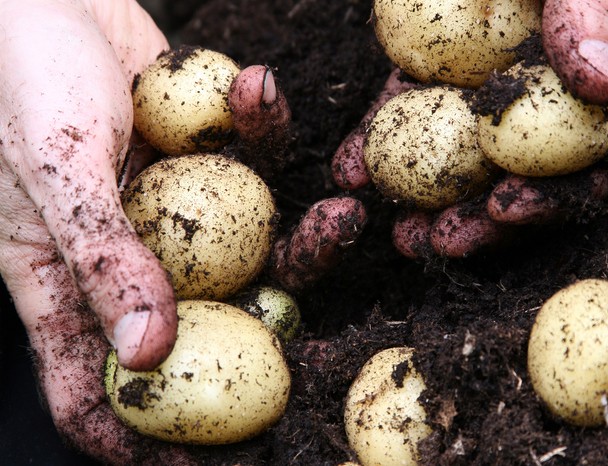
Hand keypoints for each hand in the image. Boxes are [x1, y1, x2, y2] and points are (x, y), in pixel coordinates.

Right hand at [0, 0, 297, 462]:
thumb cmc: (18, 73)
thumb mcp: (53, 169)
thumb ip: (101, 257)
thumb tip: (147, 353)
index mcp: (67, 281)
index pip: (95, 387)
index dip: (141, 438)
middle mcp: (129, 258)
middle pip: (203, 326)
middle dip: (266, 334)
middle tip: (321, 342)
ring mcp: (176, 211)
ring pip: (252, 249)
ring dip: (305, 234)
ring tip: (343, 214)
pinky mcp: (208, 160)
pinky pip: (253, 163)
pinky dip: (264, 128)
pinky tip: (261, 90)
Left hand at [332, 0, 607, 257]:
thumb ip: (590, 10)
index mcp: (605, 67)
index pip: (604, 153)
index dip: (561, 197)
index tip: (507, 208)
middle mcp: (548, 90)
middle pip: (529, 175)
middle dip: (484, 220)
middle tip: (438, 243)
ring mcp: (488, 86)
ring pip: (466, 159)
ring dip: (431, 201)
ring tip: (398, 234)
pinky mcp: (434, 71)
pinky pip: (409, 115)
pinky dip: (381, 144)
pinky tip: (351, 170)